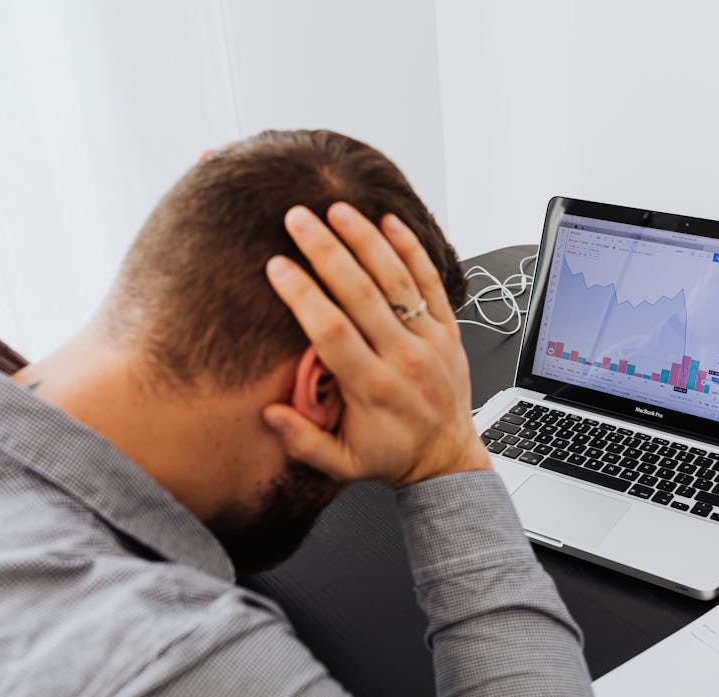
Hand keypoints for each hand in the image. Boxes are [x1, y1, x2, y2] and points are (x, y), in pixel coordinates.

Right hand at [262, 202, 490, 486]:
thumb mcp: (343, 465)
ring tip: (338, 209)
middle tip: (298, 218)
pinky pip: (431, 282)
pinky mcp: (450, 330)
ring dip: (366, 240)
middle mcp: (403, 359)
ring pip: (396, 280)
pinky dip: (412, 249)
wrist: (447, 458)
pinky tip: (389, 221)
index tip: (277, 266)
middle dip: (326, 252)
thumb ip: (304, 442)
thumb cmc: (392, 456)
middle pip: (361, 294)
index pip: (332, 332)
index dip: (303, 296)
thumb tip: (269, 414)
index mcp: (372, 389)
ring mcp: (430, 341)